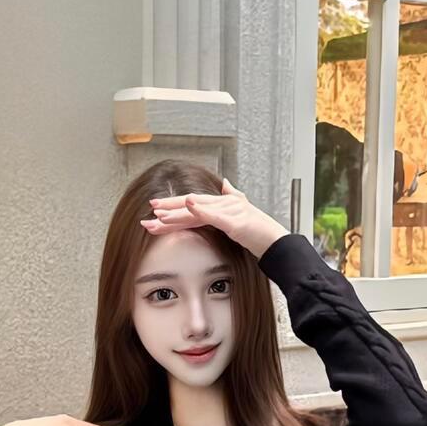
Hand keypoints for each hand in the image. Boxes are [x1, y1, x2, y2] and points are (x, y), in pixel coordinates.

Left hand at [140, 177, 285, 259]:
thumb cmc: (260, 231)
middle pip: (191, 206)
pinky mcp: (235, 220)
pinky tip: (188, 204)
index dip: (174, 208)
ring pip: (198, 210)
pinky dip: (201, 209)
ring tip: (159, 214)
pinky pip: (214, 214)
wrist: (276, 242)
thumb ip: (232, 195)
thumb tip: (225, 182)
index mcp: (221, 205)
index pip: (192, 207)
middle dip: (169, 208)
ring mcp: (229, 211)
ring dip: (177, 212)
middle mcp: (223, 204)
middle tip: (150, 209)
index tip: (155, 212)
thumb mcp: (242, 212)